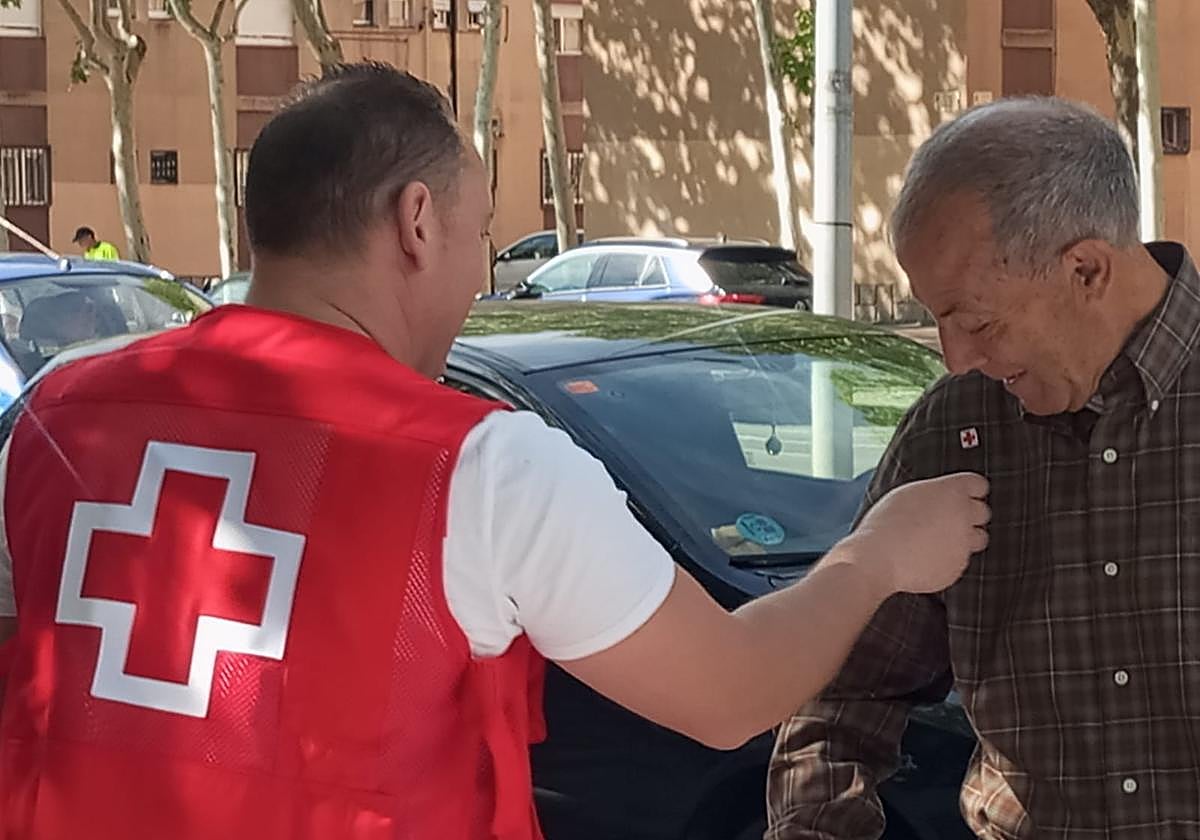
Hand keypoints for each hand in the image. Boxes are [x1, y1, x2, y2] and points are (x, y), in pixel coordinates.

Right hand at [841, 472, 989, 595]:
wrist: (880, 557)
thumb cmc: (886, 524)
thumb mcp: (908, 494)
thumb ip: (934, 493)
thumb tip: (940, 499)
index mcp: (953, 491)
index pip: (978, 485)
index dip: (970, 491)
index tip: (963, 495)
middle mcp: (965, 516)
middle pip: (983, 512)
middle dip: (968, 515)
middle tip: (947, 519)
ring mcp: (964, 543)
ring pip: (978, 539)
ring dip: (964, 538)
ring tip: (938, 540)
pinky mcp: (958, 566)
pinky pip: (960, 560)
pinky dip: (948, 559)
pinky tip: (926, 556)